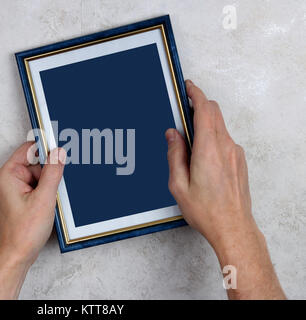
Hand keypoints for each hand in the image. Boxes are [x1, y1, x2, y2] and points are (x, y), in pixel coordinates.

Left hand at [0, 142, 64, 298]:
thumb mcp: (44, 198)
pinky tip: (48, 205)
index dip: (45, 147)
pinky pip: (39, 186)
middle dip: (50, 171)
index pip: (29, 148)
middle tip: (54, 186)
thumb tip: (59, 152)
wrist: (17, 255)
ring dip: (49, 184)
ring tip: (48, 201)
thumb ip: (53, 172)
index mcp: (9, 174)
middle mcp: (10, 179)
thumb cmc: (23, 232)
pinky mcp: (23, 198)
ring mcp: (17, 189)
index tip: (60, 148)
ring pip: (41, 175)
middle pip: (37, 162)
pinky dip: (47, 192)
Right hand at [166, 80, 284, 298]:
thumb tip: (172, 135)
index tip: (188, 87)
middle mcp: (225, 147)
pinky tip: (201, 151)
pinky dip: (212, 135)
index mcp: (208, 149)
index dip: (195, 94)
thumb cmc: (207, 210)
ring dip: (205, 122)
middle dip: (199, 104)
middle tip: (184, 107)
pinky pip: (224, 139)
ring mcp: (235, 153)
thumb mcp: (178, 184)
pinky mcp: (239, 160)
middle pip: (214, 112)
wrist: (233, 227)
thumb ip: (174, 154)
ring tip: (188, 136)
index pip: (204, 110)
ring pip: (219, 125)